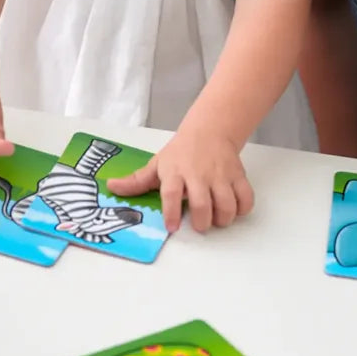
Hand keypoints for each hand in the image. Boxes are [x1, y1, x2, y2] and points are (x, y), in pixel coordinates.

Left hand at [107, 129, 254, 233]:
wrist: (211, 129)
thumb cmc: (181, 152)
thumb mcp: (157, 164)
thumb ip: (136, 181)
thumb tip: (110, 187)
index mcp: (175, 172)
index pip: (171, 193)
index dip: (171, 212)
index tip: (172, 226)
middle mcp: (198, 174)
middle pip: (202, 203)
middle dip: (202, 221)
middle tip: (199, 225)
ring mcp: (220, 174)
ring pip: (226, 204)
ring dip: (223, 218)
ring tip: (217, 219)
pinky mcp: (238, 175)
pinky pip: (246, 197)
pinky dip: (242, 209)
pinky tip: (234, 209)